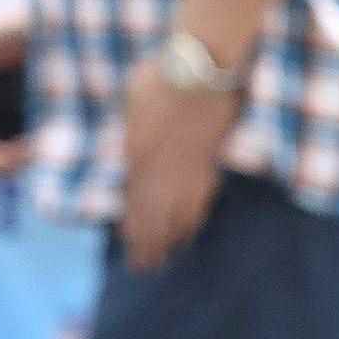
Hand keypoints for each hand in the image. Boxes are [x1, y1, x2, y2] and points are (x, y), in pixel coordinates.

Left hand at [120, 56, 237, 269]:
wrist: (201, 70)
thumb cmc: (161, 75)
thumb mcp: (132, 100)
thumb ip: (129, 128)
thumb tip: (128, 144)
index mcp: (136, 156)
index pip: (132, 203)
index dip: (131, 229)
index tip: (129, 246)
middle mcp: (160, 172)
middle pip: (153, 219)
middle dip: (148, 246)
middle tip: (144, 267)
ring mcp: (188, 171)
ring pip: (177, 216)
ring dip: (169, 240)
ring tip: (165, 258)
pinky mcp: (210, 164)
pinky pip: (200, 201)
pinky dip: (193, 220)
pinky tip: (190, 230)